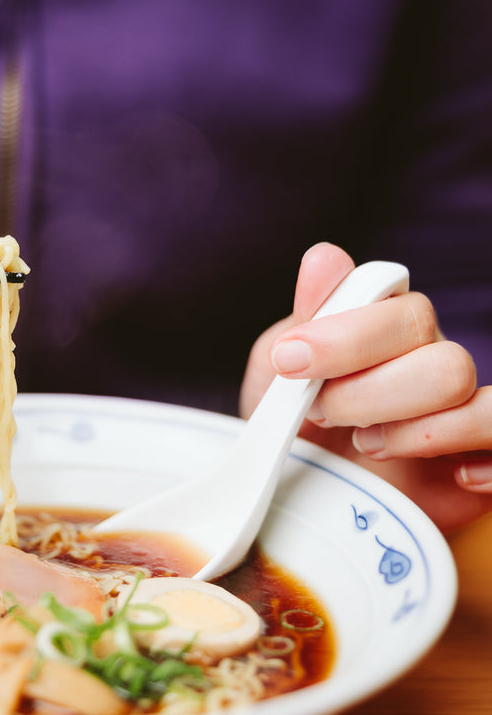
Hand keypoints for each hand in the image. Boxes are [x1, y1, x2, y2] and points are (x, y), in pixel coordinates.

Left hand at [240, 242, 491, 531]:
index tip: (287, 359)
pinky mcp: (479, 458)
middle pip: (446, 359)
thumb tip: (323, 257)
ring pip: (468, 395)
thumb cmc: (293, 424)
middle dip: (367, 392)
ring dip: (413, 428)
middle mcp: (433, 361)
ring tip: (364, 445)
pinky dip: (485, 463)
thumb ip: (308, 317)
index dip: (346, 335)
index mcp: (390, 329)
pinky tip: (450, 477)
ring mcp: (463, 410)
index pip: (403, 311)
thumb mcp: (280, 370)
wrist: (303, 493)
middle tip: (319, 412)